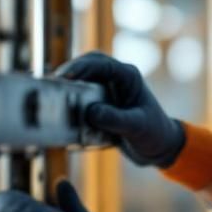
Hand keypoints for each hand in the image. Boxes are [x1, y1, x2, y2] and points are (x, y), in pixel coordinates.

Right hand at [56, 51, 184, 166]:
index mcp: (128, 77)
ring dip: (68, 87)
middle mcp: (116, 80)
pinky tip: (61, 111)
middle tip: (51, 84)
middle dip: (69, 73)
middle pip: (87, 67)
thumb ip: (115, 119)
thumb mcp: (136, 127)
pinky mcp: (101, 105)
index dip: (80, 67)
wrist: (160, 148)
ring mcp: (108, 92)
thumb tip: (90, 112)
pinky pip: (82, 98)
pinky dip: (71, 102)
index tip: (63, 76)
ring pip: (82, 81)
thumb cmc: (155, 133)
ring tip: (51, 96)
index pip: (101, 64)